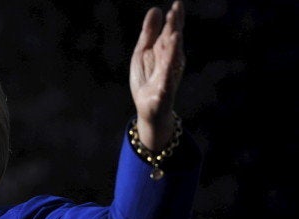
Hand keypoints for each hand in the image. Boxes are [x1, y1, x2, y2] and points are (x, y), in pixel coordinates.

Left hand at [129, 0, 184, 150]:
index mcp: (166, 51)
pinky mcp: (164, 90)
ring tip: (175, 34)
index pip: (172, 32)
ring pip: (171, 59)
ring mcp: (168, 75)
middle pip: (172, 42)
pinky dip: (168, 71)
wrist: (147, 108)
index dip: (175, 19)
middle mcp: (170, 61)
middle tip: (176, 11)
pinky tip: (170, 62)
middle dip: (174, 29)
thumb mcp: (143, 52)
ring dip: (174, 48)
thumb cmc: (147, 78)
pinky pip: (167, 79)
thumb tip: (156, 9)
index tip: (177, 5)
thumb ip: (149, 32)